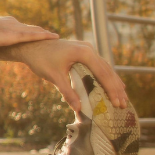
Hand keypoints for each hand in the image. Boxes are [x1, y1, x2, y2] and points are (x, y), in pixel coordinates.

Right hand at [0, 16, 58, 49]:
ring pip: (35, 30)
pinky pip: (32, 35)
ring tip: (59, 38)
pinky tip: (54, 37)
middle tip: (56, 38)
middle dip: (43, 34)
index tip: (44, 37)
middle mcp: (11, 23)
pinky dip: (44, 36)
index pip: (22, 29)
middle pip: (32, 29)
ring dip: (46, 35)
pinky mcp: (12, 34)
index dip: (33, 34)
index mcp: (3, 24)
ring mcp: (12, 28)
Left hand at [8, 39, 129, 111]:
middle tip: (124, 104)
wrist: (30, 45)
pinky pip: (98, 65)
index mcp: (84, 52)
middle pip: (107, 70)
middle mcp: (89, 48)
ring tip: (122, 98)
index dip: (111, 89)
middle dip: (116, 88)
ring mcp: (87, 49)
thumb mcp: (54, 77)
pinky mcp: (83, 52)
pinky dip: (106, 76)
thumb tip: (79, 109)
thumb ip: (67, 92)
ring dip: (113, 83)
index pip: (102, 73)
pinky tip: (113, 85)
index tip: (118, 103)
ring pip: (105, 67)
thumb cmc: (40, 60)